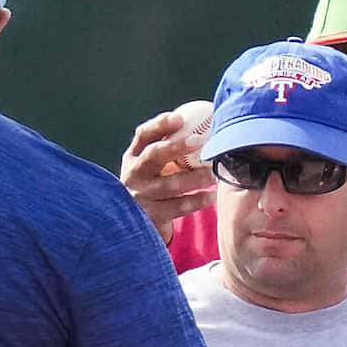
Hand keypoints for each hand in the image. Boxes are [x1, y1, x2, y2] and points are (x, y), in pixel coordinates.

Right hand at [119, 103, 214, 238]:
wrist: (137, 228)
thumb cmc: (155, 188)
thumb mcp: (152, 169)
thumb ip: (169, 150)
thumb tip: (206, 123)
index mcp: (133, 157)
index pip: (143, 135)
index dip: (160, 124)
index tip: (179, 118)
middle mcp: (133, 175)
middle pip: (153, 155)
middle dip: (175, 146)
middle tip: (198, 140)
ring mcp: (140, 197)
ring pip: (170, 184)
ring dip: (195, 178)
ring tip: (213, 173)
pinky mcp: (151, 217)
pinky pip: (178, 207)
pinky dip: (197, 200)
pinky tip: (212, 195)